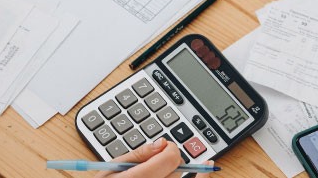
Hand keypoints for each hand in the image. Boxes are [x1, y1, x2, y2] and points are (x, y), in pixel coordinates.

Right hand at [95, 138, 213, 177]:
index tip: (166, 147)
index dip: (172, 149)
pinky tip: (201, 176)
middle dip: (176, 163)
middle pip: (178, 172)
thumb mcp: (110, 169)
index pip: (170, 159)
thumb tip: (161, 143)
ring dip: (191, 176)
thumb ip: (137, 155)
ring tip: (207, 168)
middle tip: (172, 157)